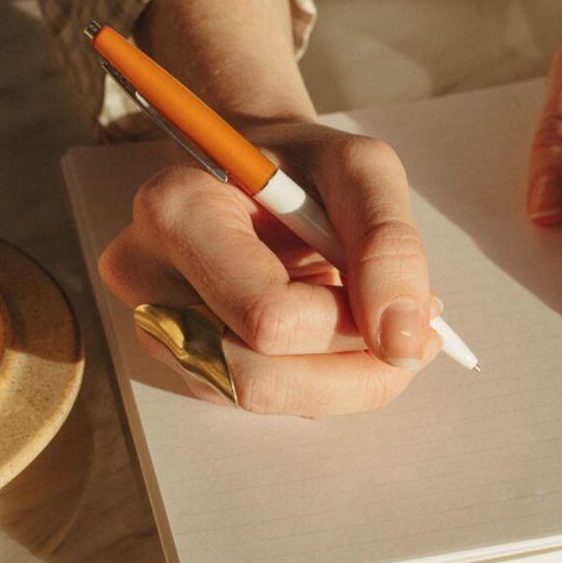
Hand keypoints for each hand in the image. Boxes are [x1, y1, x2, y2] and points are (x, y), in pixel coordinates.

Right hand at [99, 121, 441, 413]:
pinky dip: (319, 381)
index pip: (267, 315)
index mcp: (176, 211)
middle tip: (415, 338)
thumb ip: (389, 246)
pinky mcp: (179, 357)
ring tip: (380, 329)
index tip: (409, 301)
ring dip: (341, 380)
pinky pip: (258, 398)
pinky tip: (342, 338)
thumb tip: (403, 343)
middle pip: (255, 376)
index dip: (351, 324)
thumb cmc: (301, 163)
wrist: (257, 171)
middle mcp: (146, 276)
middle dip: (351, 369)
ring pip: (257, 399)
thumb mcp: (362, 171)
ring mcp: (154, 325)